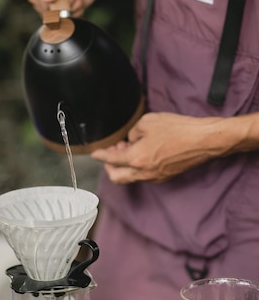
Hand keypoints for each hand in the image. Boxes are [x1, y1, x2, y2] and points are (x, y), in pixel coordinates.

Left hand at [91, 112, 225, 183]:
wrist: (204, 140)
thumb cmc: (178, 129)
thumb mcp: (148, 122)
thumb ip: (133, 133)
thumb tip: (131, 140)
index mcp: (136, 159)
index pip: (110, 160)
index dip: (100, 155)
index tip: (94, 153)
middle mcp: (143, 172)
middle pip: (117, 177)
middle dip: (109, 166)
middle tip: (112, 152)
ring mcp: (155, 177)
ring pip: (130, 177)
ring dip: (124, 165)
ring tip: (129, 148)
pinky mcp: (165, 176)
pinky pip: (143, 175)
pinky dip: (137, 166)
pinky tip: (143, 152)